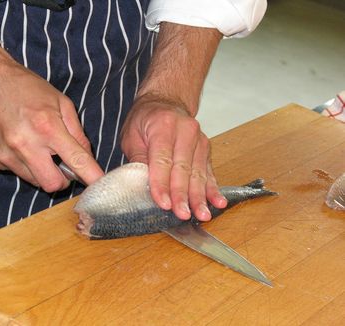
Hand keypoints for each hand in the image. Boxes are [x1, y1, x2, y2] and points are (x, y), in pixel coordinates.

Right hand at [0, 0, 103, 191]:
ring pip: (34, 181)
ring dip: (42, 171)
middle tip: (62, 165)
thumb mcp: (59, 101)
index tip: (100, 184)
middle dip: (62, 179)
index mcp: (47, 127)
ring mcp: (6, 154)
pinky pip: (17, 172)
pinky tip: (19, 144)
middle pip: (52, 185)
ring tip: (37, 148)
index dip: (92, 176)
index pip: (76, 161)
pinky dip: (24, 164)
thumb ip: (76, 131)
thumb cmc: (25, 87)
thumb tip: (86, 156)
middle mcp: (25, 144)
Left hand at [121, 94, 226, 220]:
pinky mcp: (206, 148)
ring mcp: (199, 140)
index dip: (162, 184)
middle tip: (182, 214)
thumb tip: (142, 184)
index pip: (162, 160)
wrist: (166, 101)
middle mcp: (185, 131)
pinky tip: (218, 202)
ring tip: (202, 215)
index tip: (164, 203)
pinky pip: (209, 171)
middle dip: (183, 195)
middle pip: (183, 169)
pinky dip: (212, 189)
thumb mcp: (132, 135)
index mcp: (163, 126)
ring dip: (200, 196)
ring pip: (198, 173)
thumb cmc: (145, 120)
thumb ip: (138, 159)